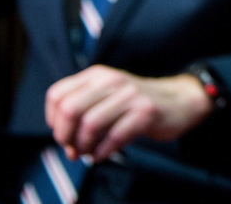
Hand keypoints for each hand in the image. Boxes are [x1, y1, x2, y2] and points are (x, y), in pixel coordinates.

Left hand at [44, 65, 211, 161]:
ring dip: (84, 146)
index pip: (57, 94)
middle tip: (73, 148)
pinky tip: (102, 155)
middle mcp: (111, 81)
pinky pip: (113, 136)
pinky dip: (102, 152)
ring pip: (90, 124)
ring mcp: (129, 96)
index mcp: (97, 75)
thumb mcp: (108, 94)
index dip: (53, 120)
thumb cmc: (137, 103)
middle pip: (70, 109)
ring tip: (88, 152)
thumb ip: (84, 108)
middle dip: (65, 136)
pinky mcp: (145, 112)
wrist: (178, 100)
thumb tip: (64, 140)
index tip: (63, 133)